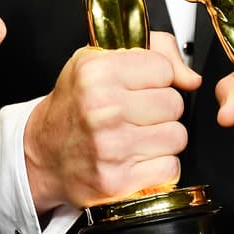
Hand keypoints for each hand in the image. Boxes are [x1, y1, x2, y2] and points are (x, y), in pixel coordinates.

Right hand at [24, 31, 200, 212]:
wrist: (42, 155)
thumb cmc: (74, 108)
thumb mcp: (98, 62)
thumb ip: (154, 52)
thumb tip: (191, 78)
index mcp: (96, 74)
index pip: (164, 69)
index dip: (156, 78)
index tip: (138, 87)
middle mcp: (103, 109)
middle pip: (174, 104)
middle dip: (161, 110)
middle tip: (136, 114)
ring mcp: (111, 148)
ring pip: (177, 137)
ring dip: (162, 139)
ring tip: (136, 136)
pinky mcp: (118, 181)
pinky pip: (170, 168)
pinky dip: (158, 166)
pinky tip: (136, 159)